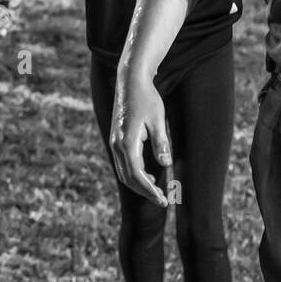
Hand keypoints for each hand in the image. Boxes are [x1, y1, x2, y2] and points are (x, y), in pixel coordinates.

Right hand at [109, 72, 171, 206]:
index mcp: (127, 142)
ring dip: (139, 184)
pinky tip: (148, 174)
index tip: (163, 200)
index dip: (150, 190)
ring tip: (156, 190)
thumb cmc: (147, 98)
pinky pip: (123, 164)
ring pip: (124, 173)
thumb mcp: (158, 119)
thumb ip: (161, 142)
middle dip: (145, 191)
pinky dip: (134, 174)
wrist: (130, 81)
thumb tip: (165, 163)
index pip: (137, 175)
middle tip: (162, 199)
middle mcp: (117, 145)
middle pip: (128, 178)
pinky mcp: (116, 140)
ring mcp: (114, 143)